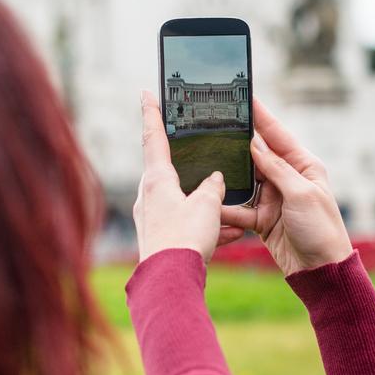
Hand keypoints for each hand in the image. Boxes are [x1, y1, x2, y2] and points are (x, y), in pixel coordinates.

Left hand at [134, 90, 225, 262]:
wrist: (170, 281)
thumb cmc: (185, 238)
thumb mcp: (207, 205)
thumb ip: (213, 188)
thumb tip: (213, 180)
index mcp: (157, 179)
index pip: (153, 137)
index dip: (152, 113)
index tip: (146, 93)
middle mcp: (149, 196)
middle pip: (169, 172)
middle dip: (189, 169)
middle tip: (202, 159)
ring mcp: (152, 219)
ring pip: (182, 202)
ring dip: (204, 206)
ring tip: (229, 214)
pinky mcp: (159, 239)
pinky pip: (185, 224)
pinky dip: (205, 226)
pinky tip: (227, 235)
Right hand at [217, 99, 353, 276]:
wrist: (321, 270)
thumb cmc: (322, 229)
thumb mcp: (301, 193)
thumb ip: (276, 168)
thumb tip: (256, 143)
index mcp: (304, 166)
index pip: (278, 135)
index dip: (261, 116)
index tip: (245, 97)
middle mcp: (287, 179)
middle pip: (257, 155)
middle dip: (238, 144)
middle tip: (216, 125)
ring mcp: (273, 199)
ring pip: (244, 181)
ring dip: (228, 177)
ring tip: (207, 161)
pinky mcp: (262, 219)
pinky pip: (240, 209)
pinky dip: (227, 208)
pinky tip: (211, 203)